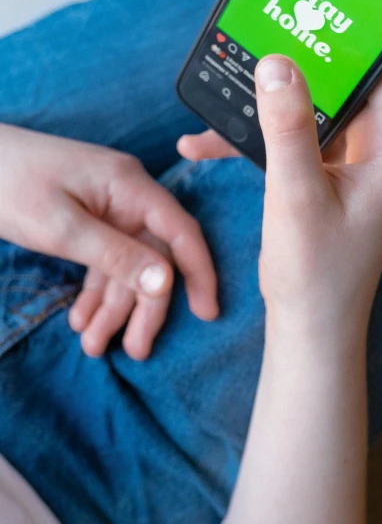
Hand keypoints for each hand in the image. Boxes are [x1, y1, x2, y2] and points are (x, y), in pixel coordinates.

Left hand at [0, 126, 217, 358]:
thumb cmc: (11, 185)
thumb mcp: (62, 228)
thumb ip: (115, 255)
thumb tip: (166, 282)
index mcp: (130, 186)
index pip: (180, 231)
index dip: (199, 271)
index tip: (206, 313)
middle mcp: (127, 196)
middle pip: (153, 256)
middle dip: (144, 305)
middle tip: (136, 350)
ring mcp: (107, 208)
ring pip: (126, 265)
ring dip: (114, 307)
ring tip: (94, 346)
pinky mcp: (88, 220)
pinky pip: (103, 261)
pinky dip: (95, 292)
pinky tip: (83, 321)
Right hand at [178, 51, 381, 341]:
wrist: (308, 326)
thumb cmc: (316, 273)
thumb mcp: (296, 195)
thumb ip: (288, 128)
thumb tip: (278, 64)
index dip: (361, 36)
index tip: (321, 6)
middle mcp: (379, 151)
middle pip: (348, 83)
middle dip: (304, 62)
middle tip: (265, 32)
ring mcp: (352, 163)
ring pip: (315, 109)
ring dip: (272, 101)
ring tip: (226, 86)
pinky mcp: (326, 175)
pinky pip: (296, 138)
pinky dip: (260, 136)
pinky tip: (207, 142)